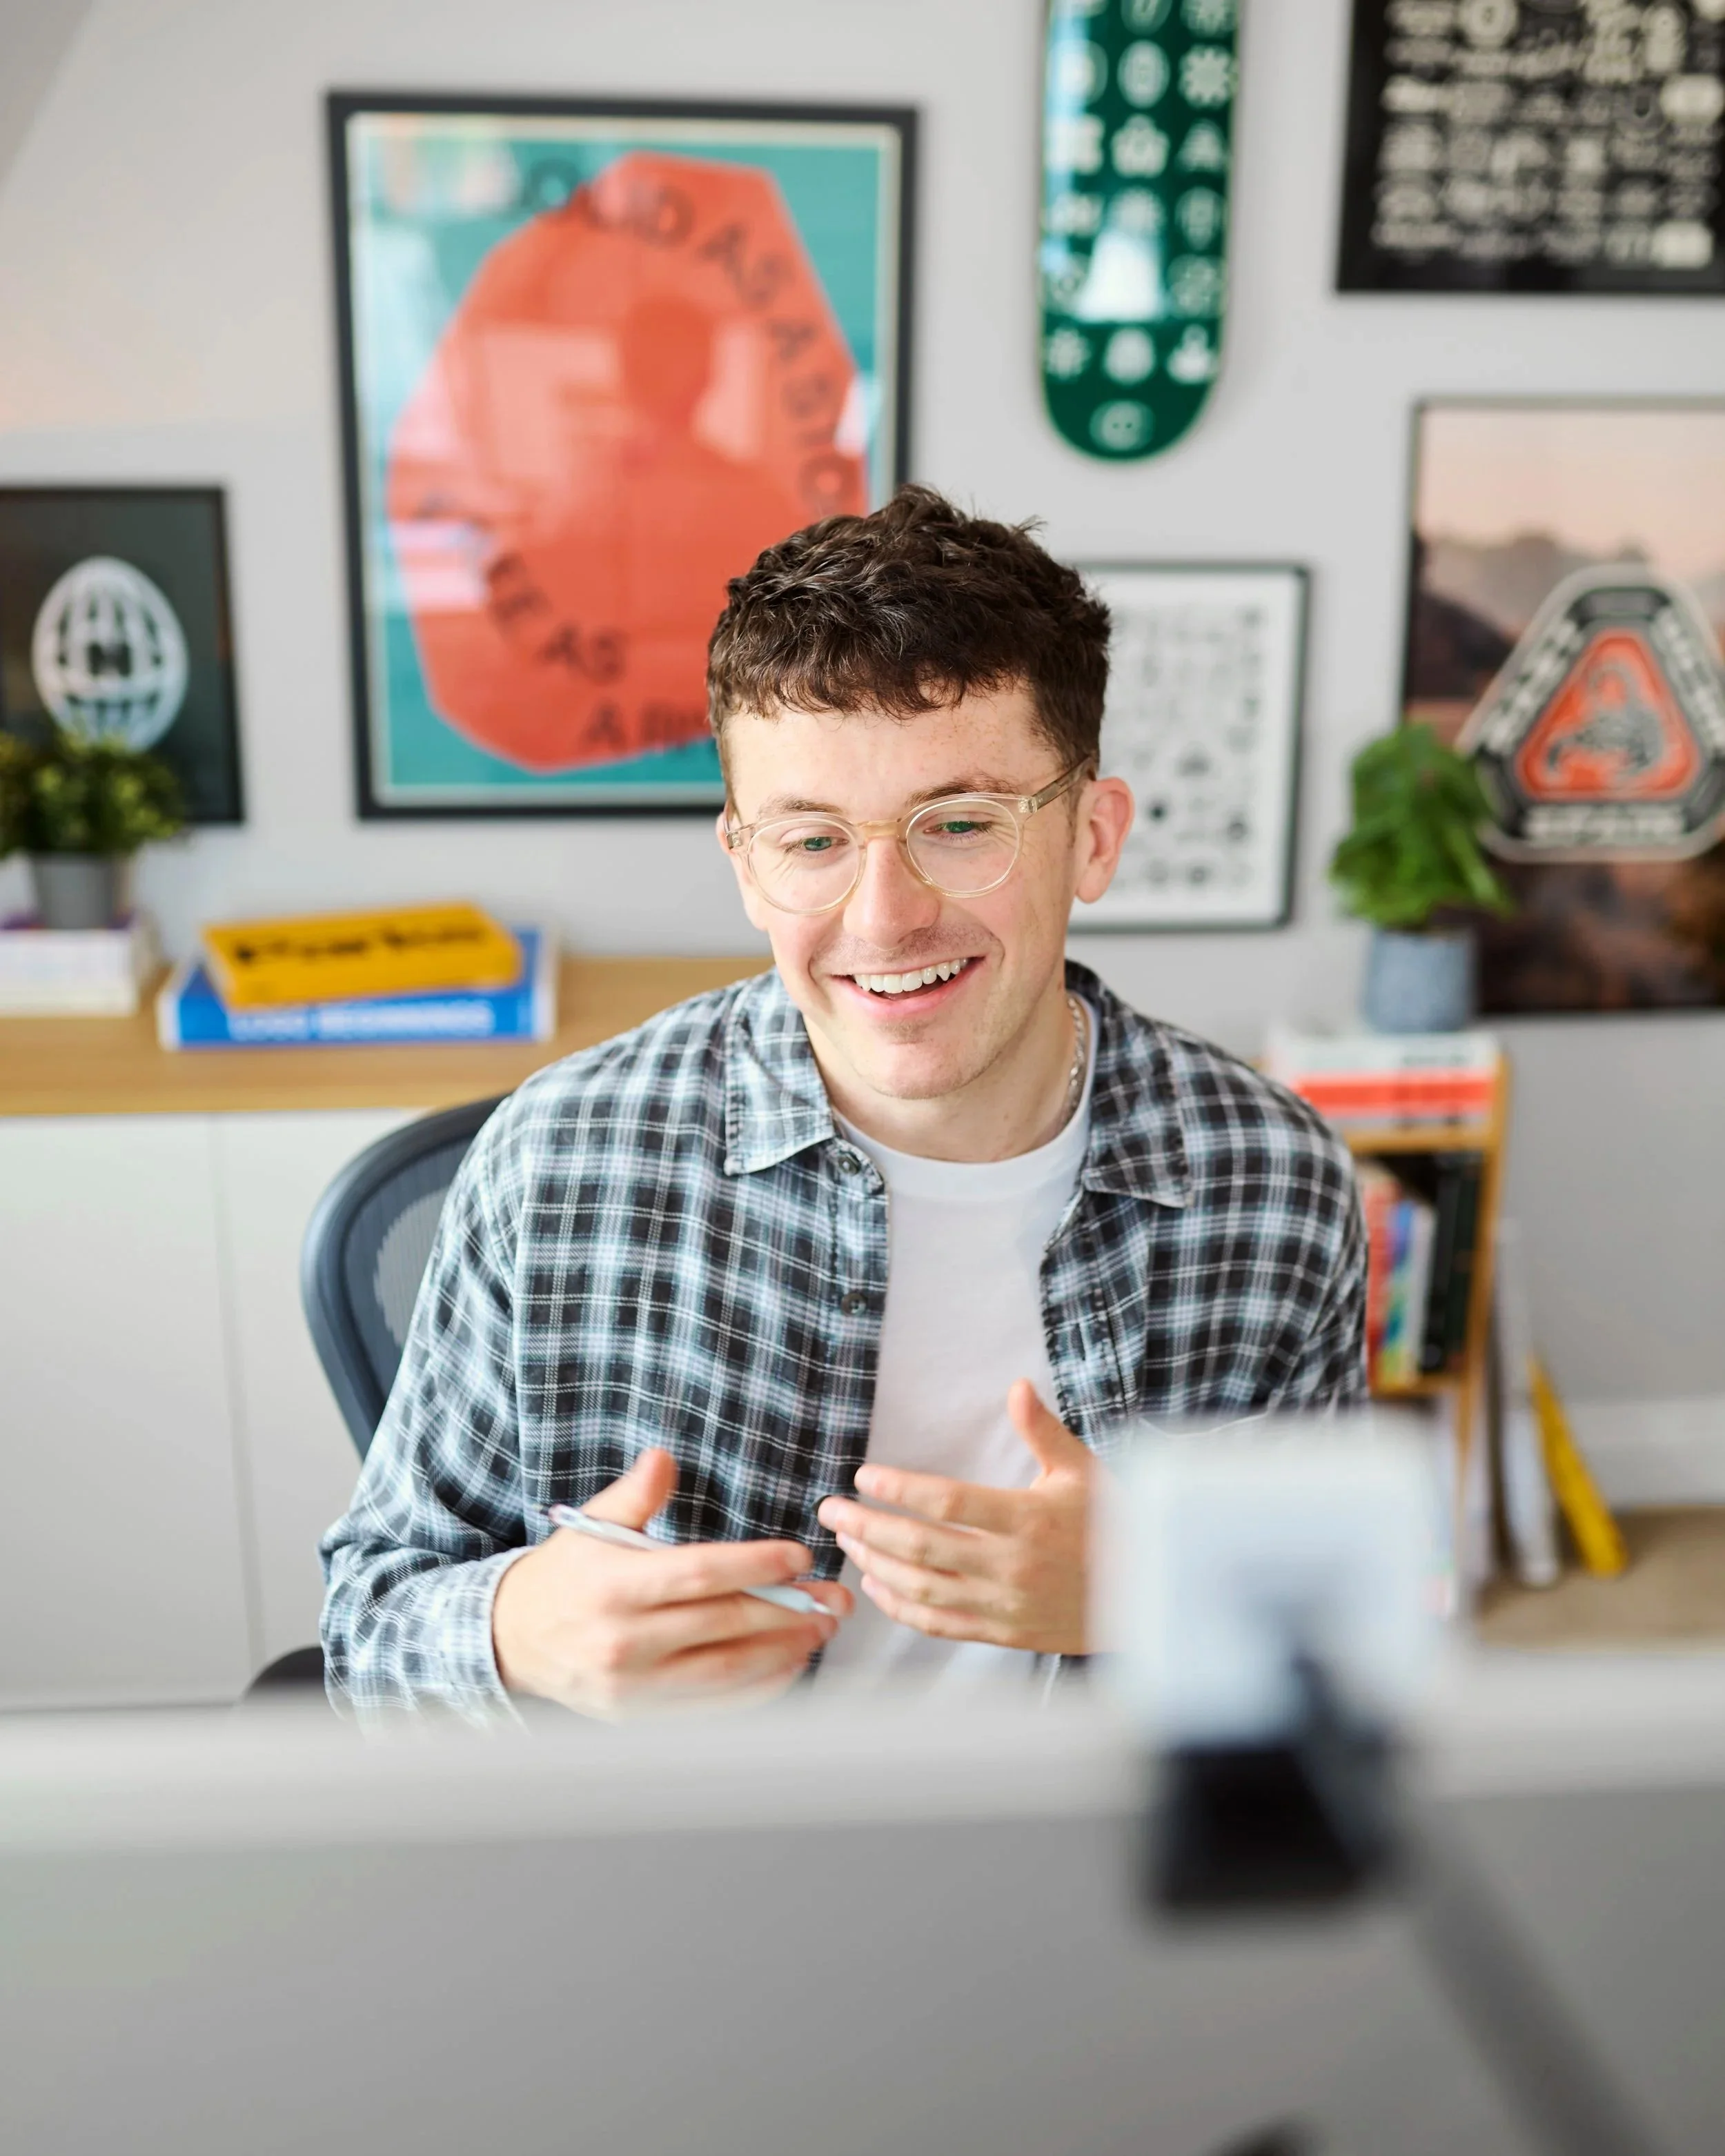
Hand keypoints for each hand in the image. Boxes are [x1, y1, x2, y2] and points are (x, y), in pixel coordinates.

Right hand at [492, 1448, 850, 1716]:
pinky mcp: (640, 1715)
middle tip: (832, 1598)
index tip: (799, 1557)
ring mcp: (633, 1685)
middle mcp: (624, 1641)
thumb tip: (663, 1460)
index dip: (754, 1566)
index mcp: (614, 1586)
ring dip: (783, 1651)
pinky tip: (789, 1666)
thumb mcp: (589, 1525)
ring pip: (725, 1671)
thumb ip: (633, 1495)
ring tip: (820, 1629)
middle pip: (722, 1625)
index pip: (698, 1575)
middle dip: (787, 1610)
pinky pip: (712, 1705)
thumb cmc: (563, 1576)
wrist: (511, 1641)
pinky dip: (757, 1689)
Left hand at [816, 1381, 1094, 1656]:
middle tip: (830, 1509)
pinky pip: (939, 1624)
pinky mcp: (1002, 1634)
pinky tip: (876, 1585)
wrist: (1147, 1595)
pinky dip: (900, 1607)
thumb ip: (1043, 1430)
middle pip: (921, 1547)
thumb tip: (1017, 1386)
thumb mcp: (1082, 1470)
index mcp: (1028, 1520)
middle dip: (867, 1526)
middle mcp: (1011, 1566)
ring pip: (921, 1588)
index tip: (863, 1476)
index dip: (899, 1489)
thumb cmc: (1112, 1524)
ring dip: (875, 1564)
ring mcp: (1004, 1606)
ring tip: (847, 1540)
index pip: (948, 1502)